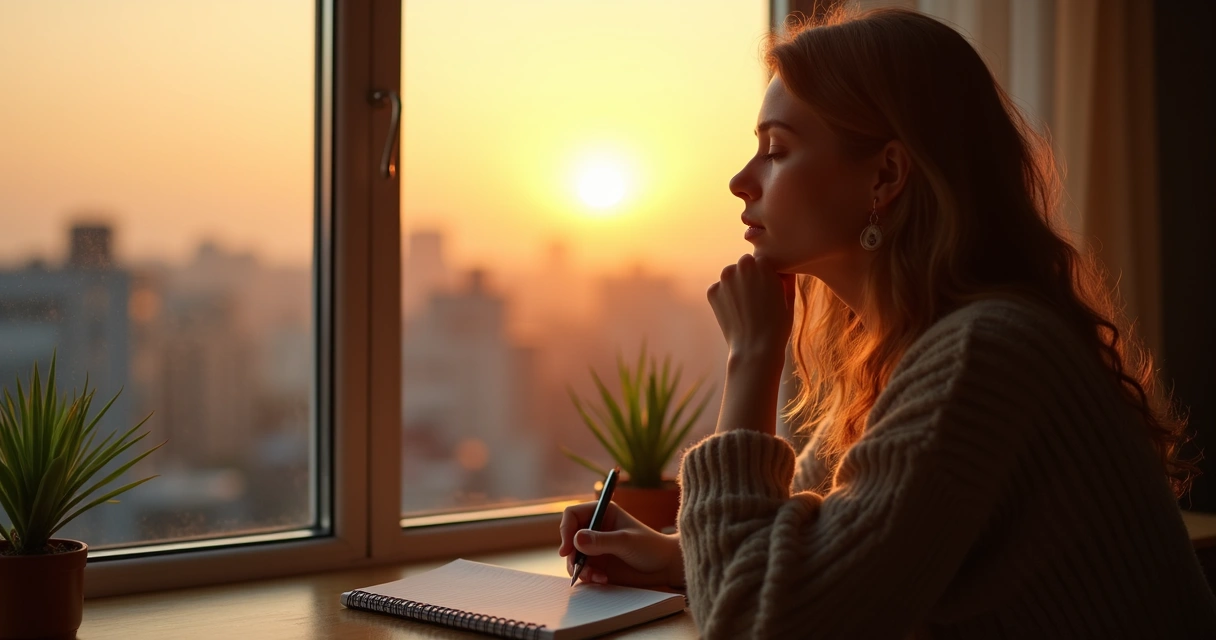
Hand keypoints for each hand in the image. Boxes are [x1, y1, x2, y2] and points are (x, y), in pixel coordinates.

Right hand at [558, 501, 683, 587]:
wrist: (664, 567)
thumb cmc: (650, 547)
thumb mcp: (626, 541)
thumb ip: (602, 541)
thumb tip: (576, 540)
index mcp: (602, 513)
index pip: (572, 515)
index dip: (565, 529)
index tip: (567, 549)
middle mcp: (596, 528)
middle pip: (569, 537)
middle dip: (571, 554)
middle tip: (578, 568)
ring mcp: (595, 547)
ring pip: (573, 556)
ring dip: (579, 568)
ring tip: (594, 577)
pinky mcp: (598, 564)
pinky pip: (582, 569)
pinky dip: (588, 576)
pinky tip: (602, 580)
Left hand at [707, 254, 795, 364]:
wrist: (755, 347)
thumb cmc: (777, 324)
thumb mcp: (789, 297)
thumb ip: (786, 277)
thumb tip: (783, 267)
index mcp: (762, 263)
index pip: (761, 261)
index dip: (765, 274)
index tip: (768, 289)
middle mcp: (741, 265)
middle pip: (744, 264)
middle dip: (749, 275)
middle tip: (755, 297)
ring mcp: (724, 278)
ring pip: (730, 275)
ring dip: (736, 284)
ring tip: (745, 306)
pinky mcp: (712, 291)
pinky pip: (719, 288)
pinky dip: (724, 297)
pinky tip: (734, 312)